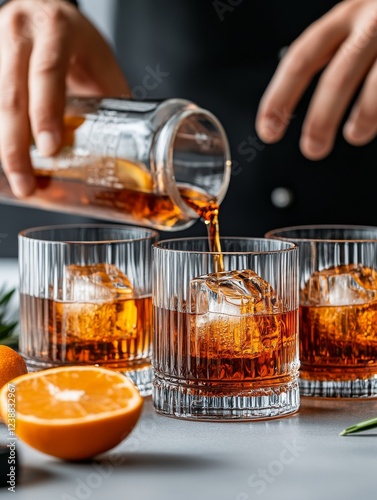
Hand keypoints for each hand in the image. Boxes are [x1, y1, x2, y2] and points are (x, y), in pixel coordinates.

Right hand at [0, 0, 128, 196]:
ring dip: (4, 146)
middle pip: (10, 94)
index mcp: (56, 28)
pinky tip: (7, 158)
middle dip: (15, 146)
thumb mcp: (101, 66)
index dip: (45, 113)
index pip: (46, 72)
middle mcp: (19, 30)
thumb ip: (111, 103)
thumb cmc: (80, 46)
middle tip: (27, 184)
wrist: (49, 17)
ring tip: (19, 180)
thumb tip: (137, 157)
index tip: (49, 150)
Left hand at [256, 0, 376, 159]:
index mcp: (342, 19)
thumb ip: (336, 58)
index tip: (268, 130)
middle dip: (321, 120)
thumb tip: (311, 113)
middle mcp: (370, 24)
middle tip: (312, 148)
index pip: (300, 61)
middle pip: (337, 77)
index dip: (280, 98)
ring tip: (354, 134)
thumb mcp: (355, 26)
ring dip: (363, 118)